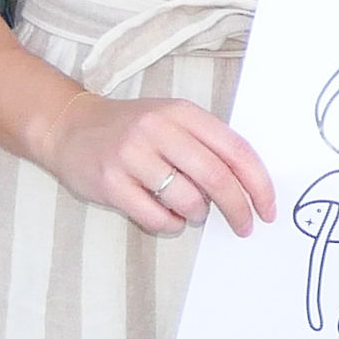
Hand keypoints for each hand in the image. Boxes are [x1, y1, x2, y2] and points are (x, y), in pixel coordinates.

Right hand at [47, 93, 272, 239]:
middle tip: (245, 226)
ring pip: (188, 201)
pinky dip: (171, 224)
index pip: (235, 149)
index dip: (258, 183)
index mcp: (182, 112)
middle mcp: (158, 129)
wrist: (71, 127)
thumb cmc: (132, 129)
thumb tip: (249, 188)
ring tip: (191, 211)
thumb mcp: (172, 121)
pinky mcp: (111, 183)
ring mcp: (132, 156)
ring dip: (198, 215)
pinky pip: (158, 218)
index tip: (267, 208)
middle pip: (216, 178)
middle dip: (238, 209)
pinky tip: (165, 215)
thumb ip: (208, 145)